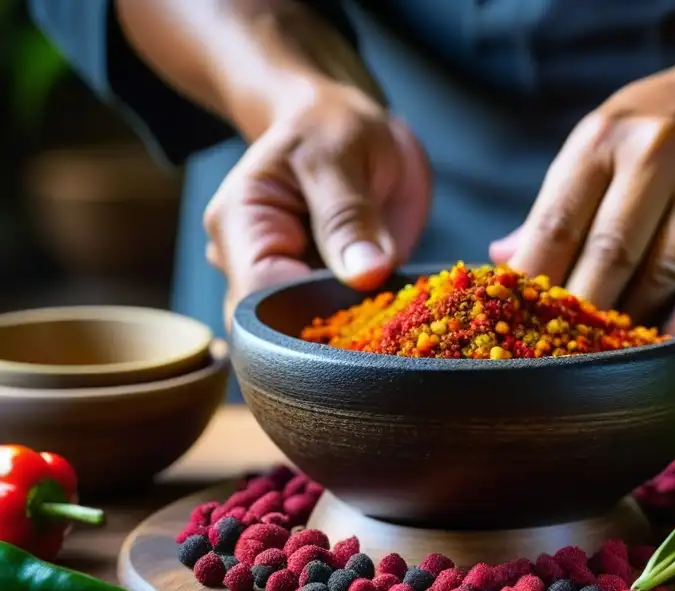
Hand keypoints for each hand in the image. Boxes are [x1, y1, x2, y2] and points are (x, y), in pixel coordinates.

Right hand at [204, 81, 430, 329]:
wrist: (345, 127)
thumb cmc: (332, 127)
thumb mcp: (341, 156)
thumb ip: (349, 216)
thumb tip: (366, 274)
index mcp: (241, 225)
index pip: (258, 299)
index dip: (306, 321)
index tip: (361, 319)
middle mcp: (251, 263)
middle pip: (278, 329)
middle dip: (330, 335)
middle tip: (384, 323)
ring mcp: (285, 283)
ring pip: (309, 336)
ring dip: (351, 334)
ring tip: (392, 317)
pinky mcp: (320, 294)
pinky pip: (339, 326)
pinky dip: (366, 327)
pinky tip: (392, 317)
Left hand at [490, 69, 674, 353]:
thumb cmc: (655, 141)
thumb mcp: (598, 149)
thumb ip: (553, 210)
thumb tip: (500, 265)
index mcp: (611, 140)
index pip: (559, 226)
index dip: (534, 286)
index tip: (518, 326)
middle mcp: (671, 161)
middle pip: (613, 263)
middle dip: (583, 320)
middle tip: (565, 359)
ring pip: (671, 295)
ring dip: (642, 342)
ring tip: (619, 370)